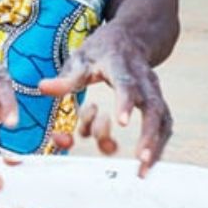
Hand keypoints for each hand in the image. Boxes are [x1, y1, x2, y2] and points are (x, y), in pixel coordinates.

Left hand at [39, 24, 172, 177]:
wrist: (131, 38)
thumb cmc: (101, 51)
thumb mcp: (80, 58)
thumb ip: (65, 77)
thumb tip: (43, 88)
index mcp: (121, 65)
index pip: (126, 84)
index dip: (126, 102)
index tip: (122, 122)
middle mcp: (144, 80)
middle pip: (154, 107)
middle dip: (149, 134)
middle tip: (140, 158)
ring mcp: (155, 91)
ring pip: (163, 119)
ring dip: (156, 146)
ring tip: (143, 170)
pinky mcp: (158, 102)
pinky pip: (164, 126)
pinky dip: (159, 146)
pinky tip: (149, 164)